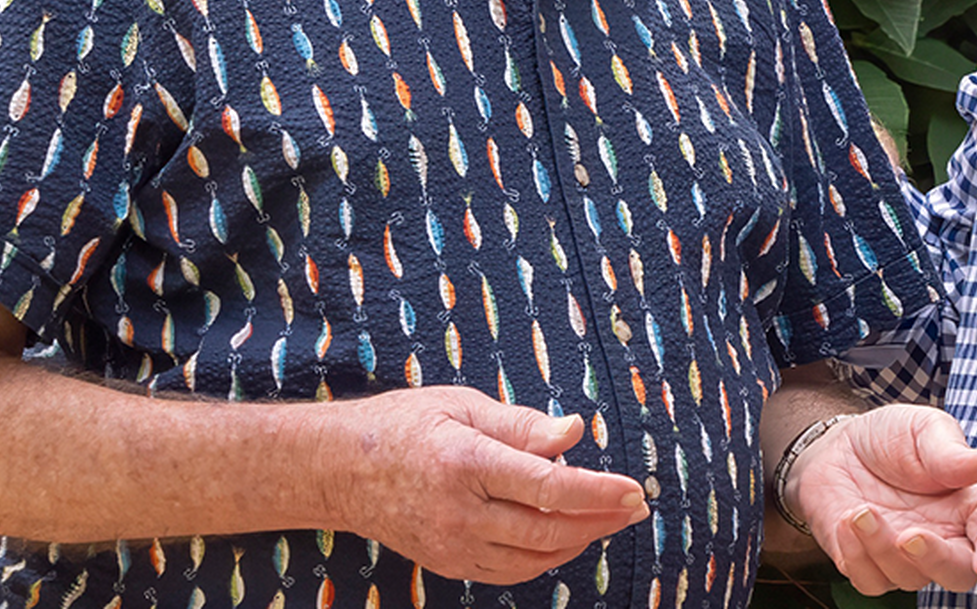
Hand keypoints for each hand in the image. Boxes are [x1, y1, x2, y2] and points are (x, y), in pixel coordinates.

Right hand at [322, 386, 647, 583]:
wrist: (341, 470)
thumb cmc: (404, 425)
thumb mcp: (462, 406)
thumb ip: (522, 424)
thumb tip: (575, 431)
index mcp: (465, 461)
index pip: (546, 485)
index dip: (596, 490)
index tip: (633, 488)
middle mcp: (460, 511)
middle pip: (548, 529)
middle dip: (601, 520)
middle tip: (635, 505)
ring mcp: (454, 545)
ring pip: (535, 557)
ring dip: (580, 541)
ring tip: (609, 518)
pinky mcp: (450, 564)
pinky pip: (512, 571)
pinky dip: (547, 556)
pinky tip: (566, 536)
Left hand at [784, 406, 976, 593]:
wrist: (838, 446)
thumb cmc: (891, 437)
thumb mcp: (923, 429)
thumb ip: (951, 450)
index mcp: (972, 504)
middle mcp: (947, 537)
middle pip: (959, 574)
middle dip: (937, 562)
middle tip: (909, 537)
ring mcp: (909, 556)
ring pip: (910, 578)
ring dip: (882, 548)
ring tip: (861, 510)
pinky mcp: (872, 565)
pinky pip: (870, 580)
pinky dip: (856, 557)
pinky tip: (846, 520)